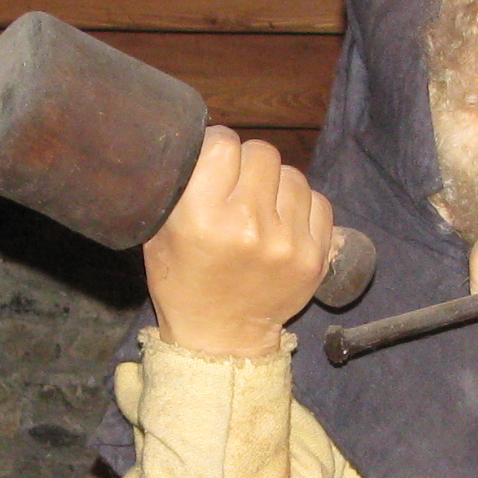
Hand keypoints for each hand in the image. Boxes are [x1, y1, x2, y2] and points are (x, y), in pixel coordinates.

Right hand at [144, 128, 334, 357]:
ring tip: (260, 206)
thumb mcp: (160, 232)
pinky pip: (317, 200)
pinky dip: (300, 205)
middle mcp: (248, 226)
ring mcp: (286, 242)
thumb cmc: (182, 280)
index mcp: (203, 218)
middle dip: (247, 164)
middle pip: (261, 153)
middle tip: (237, 185)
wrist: (219, 337)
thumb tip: (200, 140)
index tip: (215, 160)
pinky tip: (281, 222)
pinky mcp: (314, 256)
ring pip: (292, 174)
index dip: (218, 146)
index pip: (224, 144)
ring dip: (275, 184)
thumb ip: (179, 186)